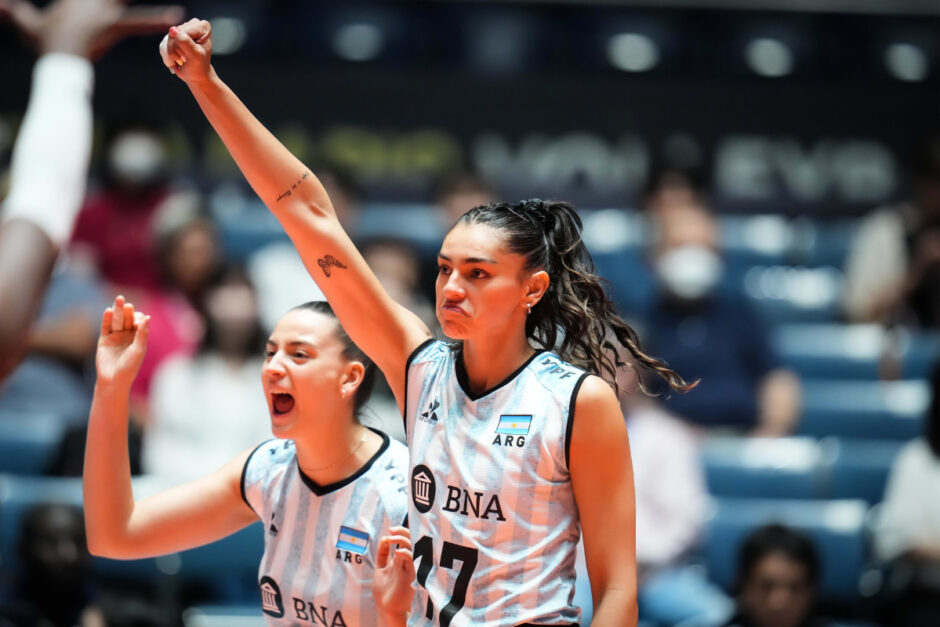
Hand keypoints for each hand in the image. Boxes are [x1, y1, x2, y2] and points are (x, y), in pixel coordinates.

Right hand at [0, 0, 182, 58]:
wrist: (52, 60)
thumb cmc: (43, 45)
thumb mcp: (28, 26)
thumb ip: (16, 14)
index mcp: (77, 0)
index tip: (99, 0)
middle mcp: (91, 1)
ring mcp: (101, 10)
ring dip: (150, 11)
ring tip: (174, 11)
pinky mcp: (110, 24)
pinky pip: (138, 21)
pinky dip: (156, 19)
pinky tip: (177, 16)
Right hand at [95, 295, 149, 387]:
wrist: (114, 379)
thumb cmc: (130, 366)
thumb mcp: (138, 349)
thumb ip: (142, 333)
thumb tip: (148, 316)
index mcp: (138, 337)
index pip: (139, 322)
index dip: (138, 319)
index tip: (139, 322)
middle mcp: (127, 335)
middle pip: (127, 319)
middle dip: (127, 311)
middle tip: (127, 304)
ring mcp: (115, 336)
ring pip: (116, 320)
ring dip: (117, 310)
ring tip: (119, 299)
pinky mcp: (104, 340)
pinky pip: (105, 326)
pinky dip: (106, 318)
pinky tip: (108, 310)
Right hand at [159, 19, 212, 84]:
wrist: (196, 76)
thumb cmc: (199, 67)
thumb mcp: (195, 56)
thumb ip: (185, 42)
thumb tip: (173, 30)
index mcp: (203, 27)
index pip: (182, 33)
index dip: (182, 47)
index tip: (189, 57)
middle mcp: (193, 24)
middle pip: (173, 35)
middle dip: (176, 51)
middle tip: (185, 59)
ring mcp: (182, 29)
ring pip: (166, 39)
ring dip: (170, 54)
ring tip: (181, 60)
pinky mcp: (173, 36)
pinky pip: (163, 44)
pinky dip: (167, 55)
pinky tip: (176, 60)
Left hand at [373, 526, 415, 623]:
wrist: (385, 608)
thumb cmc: (384, 590)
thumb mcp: (380, 568)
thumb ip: (382, 553)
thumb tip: (385, 538)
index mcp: (400, 559)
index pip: (405, 540)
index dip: (400, 532)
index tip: (391, 529)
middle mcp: (406, 561)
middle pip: (411, 541)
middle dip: (403, 532)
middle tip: (392, 530)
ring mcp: (409, 568)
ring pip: (413, 549)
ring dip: (404, 540)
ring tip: (392, 537)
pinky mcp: (411, 576)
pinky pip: (412, 561)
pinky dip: (406, 554)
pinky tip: (397, 552)